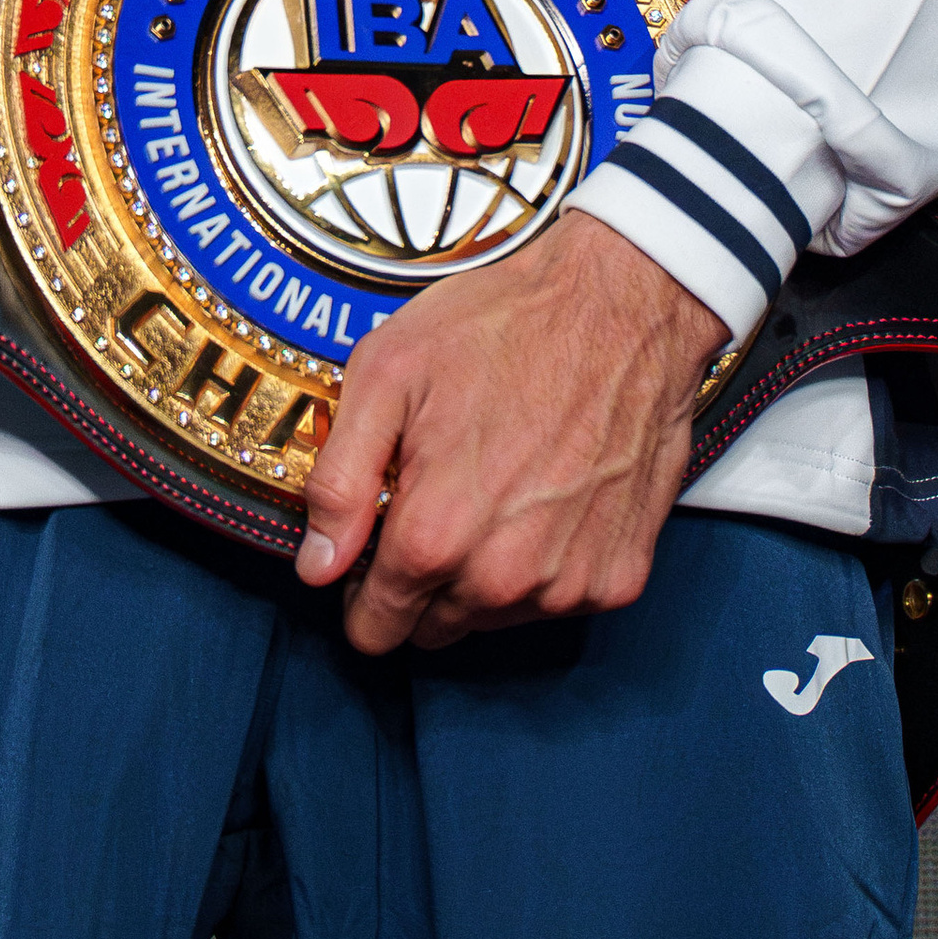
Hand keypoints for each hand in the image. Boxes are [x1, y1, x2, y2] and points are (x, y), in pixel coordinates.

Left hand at [294, 213, 726, 653]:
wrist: (621, 307)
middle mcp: (502, 580)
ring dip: (484, 574)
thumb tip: (317, 566)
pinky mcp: (619, 579)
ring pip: (494, 618)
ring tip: (497, 486)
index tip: (373, 549)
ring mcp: (568, 586)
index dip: (362, 591)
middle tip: (439, 499)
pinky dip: (546, 564)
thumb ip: (340, 482)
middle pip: (433, 630)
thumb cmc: (501, 328)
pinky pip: (558, 601)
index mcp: (435, 536)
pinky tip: (547, 494)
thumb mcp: (386, 374)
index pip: (375, 628)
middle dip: (422, 581)